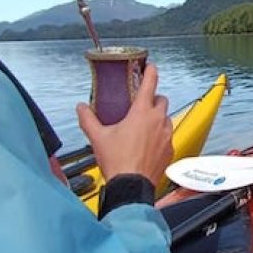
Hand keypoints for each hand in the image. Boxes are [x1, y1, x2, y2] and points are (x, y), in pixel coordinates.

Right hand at [77, 63, 173, 185]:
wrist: (132, 186)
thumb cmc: (117, 162)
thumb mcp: (97, 137)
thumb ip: (88, 119)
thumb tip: (81, 108)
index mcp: (142, 113)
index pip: (150, 84)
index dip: (151, 72)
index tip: (150, 66)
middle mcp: (158, 121)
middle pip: (162, 100)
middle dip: (153, 98)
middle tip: (141, 104)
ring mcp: (167, 135)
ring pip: (166, 118)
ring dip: (158, 118)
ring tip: (143, 126)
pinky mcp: (171, 149)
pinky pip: (168, 136)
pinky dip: (160, 135)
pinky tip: (147, 144)